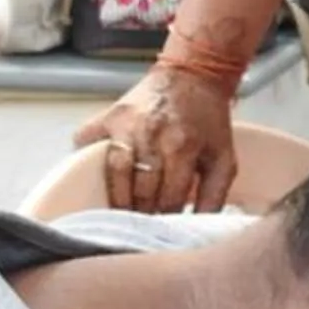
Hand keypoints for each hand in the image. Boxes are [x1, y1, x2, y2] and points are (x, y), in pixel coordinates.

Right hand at [73, 65, 238, 214]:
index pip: (170, 198)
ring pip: (114, 171)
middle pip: (140, 189)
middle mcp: (151, 135)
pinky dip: (85, 161)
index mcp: (182, 147)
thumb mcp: (223, 159)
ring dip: (118, 197)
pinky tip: (95, 177)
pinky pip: (86, 143)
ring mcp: (125, 124)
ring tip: (123, 212)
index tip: (165, 230)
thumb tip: (198, 227)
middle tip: (143, 226)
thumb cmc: (208, 122)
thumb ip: (214, 196)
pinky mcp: (108, 116)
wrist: (193, 78)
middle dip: (142, 213)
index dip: (167, 219)